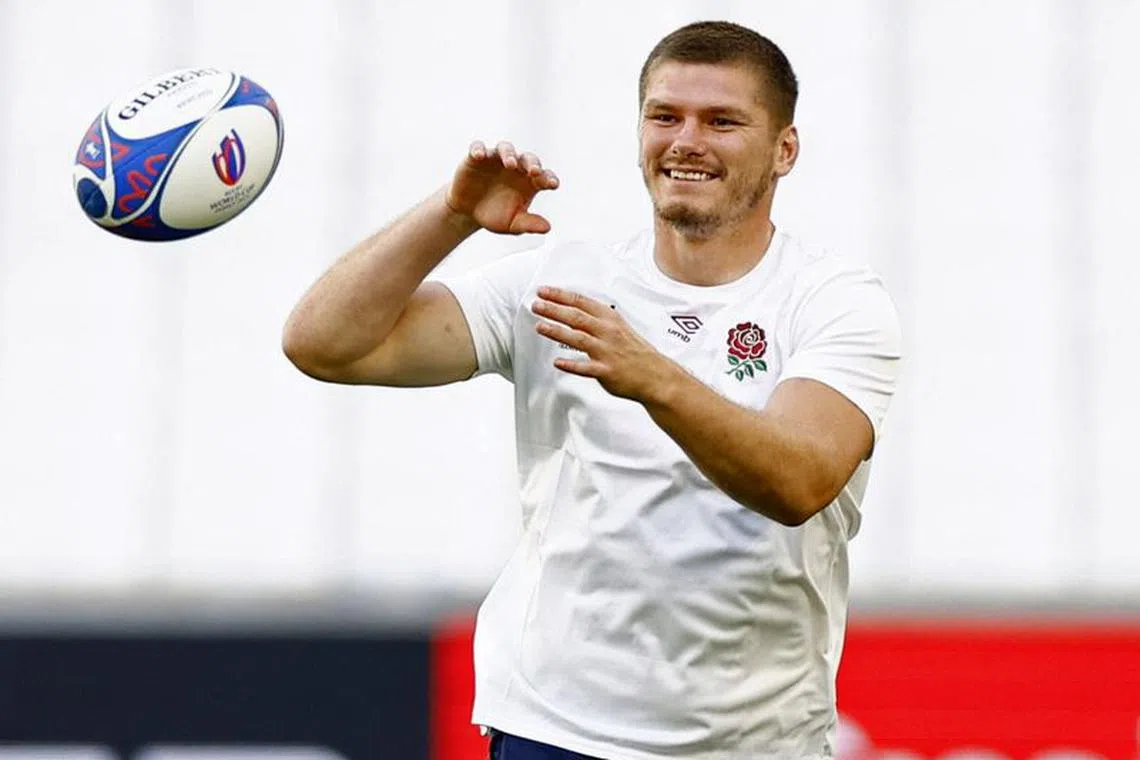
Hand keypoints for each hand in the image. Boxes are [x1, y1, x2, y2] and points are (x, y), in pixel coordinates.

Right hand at [445, 140, 559, 234]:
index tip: (553, 185)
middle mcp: (515, 167)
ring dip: (509, 154)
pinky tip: (479, 156)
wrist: (468, 213)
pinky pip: (478, 148)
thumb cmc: (495, 216)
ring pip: (506, 148)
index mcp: (529, 181)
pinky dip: (478, 149)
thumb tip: (547, 228)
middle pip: (528, 159)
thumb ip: (529, 224)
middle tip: (534, 171)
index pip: (544, 176)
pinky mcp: (475, 158)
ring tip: (510, 164)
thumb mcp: (512, 224)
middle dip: (532, 163)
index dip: (549, 178)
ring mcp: (496, 160)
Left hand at [531, 286, 679, 401]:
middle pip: (577, 317)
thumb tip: (572, 311)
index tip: (544, 291)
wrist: (655, 374)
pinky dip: (571, 365)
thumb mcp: (619, 327)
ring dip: (557, 332)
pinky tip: (557, 362)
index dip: (561, 295)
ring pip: (578, 338)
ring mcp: (607, 351)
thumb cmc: (634, 351)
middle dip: (554, 309)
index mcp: (610, 319)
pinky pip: (586, 368)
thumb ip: (596, 319)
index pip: (582, 302)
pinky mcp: (607, 371)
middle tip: (536, 305)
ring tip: (540, 326)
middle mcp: (607, 332)